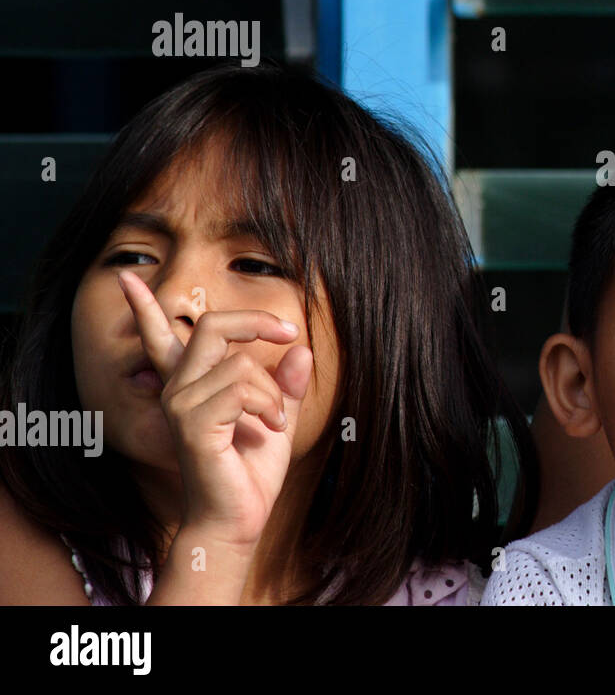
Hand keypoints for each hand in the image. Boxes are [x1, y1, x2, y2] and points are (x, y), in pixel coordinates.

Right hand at [118, 270, 312, 549]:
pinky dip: (267, 404)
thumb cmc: (251, 473)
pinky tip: (269, 427)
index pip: (162, 338)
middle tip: (288, 332)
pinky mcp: (192, 424)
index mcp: (191, 386)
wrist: (238, 520)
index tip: (128, 276)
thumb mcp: (278, 419)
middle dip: (256, 321)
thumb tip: (301, 350)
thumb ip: (287, 386)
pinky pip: (240, 388)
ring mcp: (180, 406)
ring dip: (270, 390)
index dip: (144, 306)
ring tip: (274, 420)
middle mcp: (178, 390)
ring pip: (238, 362)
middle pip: (212, 324)